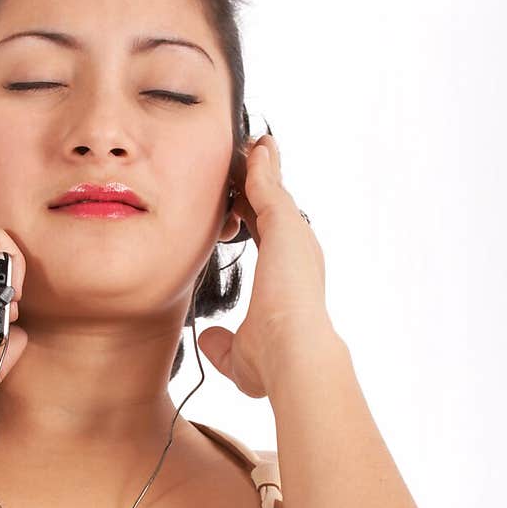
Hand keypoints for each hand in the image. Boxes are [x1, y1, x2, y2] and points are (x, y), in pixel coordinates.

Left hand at [197, 134, 332, 397]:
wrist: (293, 355)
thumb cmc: (273, 363)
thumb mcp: (239, 355)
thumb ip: (224, 344)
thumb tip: (209, 340)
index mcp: (289, 279)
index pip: (268, 239)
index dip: (253, 220)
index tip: (240, 207)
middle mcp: (298, 254)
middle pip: (276, 210)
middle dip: (263, 186)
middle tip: (252, 161)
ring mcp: (296, 237)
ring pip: (275, 193)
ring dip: (264, 169)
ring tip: (255, 144)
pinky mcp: (287, 225)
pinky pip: (269, 187)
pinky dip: (262, 167)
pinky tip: (254, 148)